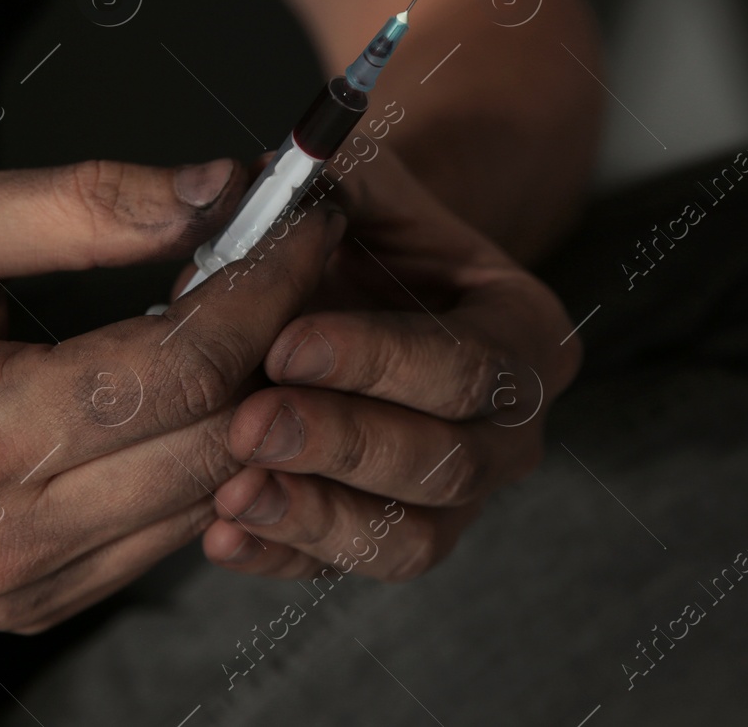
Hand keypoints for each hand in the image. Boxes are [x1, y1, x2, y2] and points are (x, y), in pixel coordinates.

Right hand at [0, 159, 343, 632]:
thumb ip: (81, 207)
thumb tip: (215, 190)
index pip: (188, 367)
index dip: (270, 286)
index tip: (309, 220)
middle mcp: (14, 535)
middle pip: (223, 442)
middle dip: (282, 341)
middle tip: (299, 260)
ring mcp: (29, 586)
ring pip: (212, 497)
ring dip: (253, 404)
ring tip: (250, 316)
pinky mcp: (36, 604)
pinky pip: (166, 533)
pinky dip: (199, 459)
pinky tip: (191, 391)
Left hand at [199, 148, 579, 580]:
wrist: (362, 282)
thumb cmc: (367, 230)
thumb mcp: (358, 183)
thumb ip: (327, 180)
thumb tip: (255, 185)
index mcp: (525, 334)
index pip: (466, 364)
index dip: (377, 361)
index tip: (285, 344)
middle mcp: (509, 430)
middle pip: (448, 462)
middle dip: (343, 444)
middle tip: (251, 423)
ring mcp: (458, 498)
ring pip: (410, 538)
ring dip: (317, 517)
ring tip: (233, 493)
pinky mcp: (393, 538)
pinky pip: (348, 568)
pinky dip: (284, 557)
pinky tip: (222, 535)